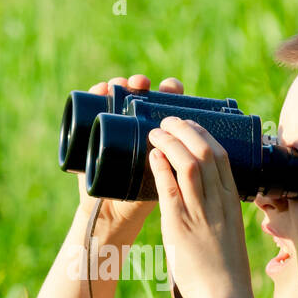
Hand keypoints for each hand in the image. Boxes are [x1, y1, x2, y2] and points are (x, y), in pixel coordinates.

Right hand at [77, 74, 182, 229]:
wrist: (113, 213)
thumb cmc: (143, 198)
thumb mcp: (165, 180)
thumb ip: (179, 169)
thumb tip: (203, 155)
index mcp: (158, 131)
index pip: (166, 102)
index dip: (169, 90)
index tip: (170, 88)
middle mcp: (136, 122)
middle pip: (139, 93)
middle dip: (141, 84)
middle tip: (140, 83)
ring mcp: (114, 124)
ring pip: (117, 95)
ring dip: (119, 84)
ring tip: (118, 84)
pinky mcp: (93, 130)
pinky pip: (94, 107)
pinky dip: (96, 95)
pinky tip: (98, 89)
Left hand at [147, 117, 254, 297]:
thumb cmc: (225, 271)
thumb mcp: (227, 234)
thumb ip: (216, 215)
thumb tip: (202, 202)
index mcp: (232, 203)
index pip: (223, 157)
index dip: (205, 135)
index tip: (191, 125)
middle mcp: (218, 203)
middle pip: (205, 152)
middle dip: (185, 130)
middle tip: (168, 120)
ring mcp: (200, 213)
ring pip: (188, 164)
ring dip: (170, 142)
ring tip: (155, 131)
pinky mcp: (180, 227)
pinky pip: (170, 189)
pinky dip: (160, 168)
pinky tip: (151, 156)